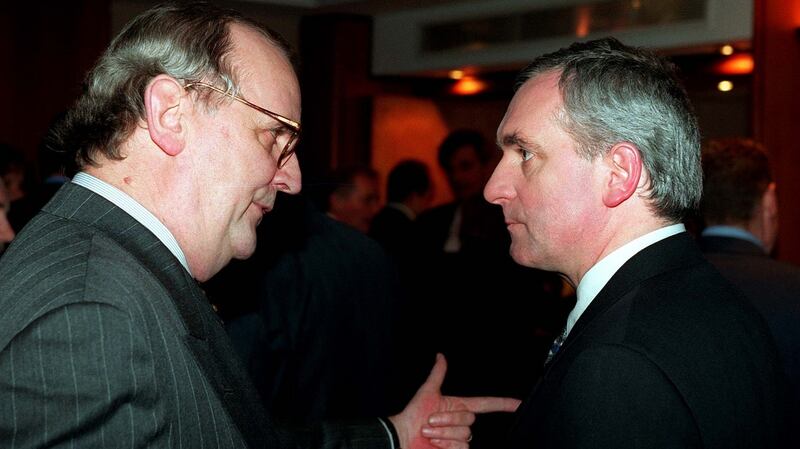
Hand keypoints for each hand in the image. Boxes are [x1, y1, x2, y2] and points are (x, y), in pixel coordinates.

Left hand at [389, 353, 520, 448]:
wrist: (403, 436)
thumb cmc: (413, 415)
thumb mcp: (427, 392)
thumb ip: (437, 374)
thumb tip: (440, 356)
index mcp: (458, 407)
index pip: (486, 404)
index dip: (503, 403)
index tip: (519, 403)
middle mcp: (461, 423)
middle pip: (469, 419)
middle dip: (448, 419)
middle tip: (430, 421)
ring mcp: (459, 438)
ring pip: (465, 434)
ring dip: (444, 432)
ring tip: (429, 432)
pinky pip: (461, 447)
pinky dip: (446, 444)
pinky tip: (435, 443)